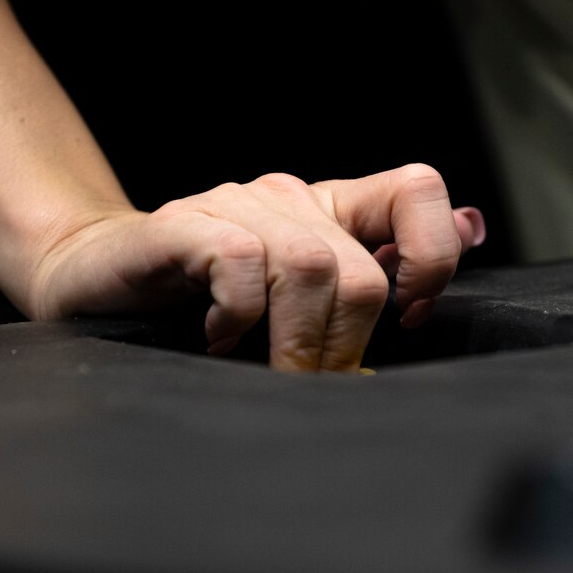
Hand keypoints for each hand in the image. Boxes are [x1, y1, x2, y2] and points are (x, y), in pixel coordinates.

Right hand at [30, 164, 485, 371]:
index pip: (416, 190)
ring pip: (307, 266)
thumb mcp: (301, 297)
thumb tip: (473, 231)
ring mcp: (233, 205)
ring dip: (296, 342)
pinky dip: (239, 315)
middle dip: (343, 347)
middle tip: (311, 382)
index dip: (430, 256)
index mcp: (329, 210)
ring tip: (267, 369)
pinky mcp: (182, 225)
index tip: (407, 317)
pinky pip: (239, 262)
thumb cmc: (204, 303)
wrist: (99, 283)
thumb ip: (377, 267)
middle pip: (358, 270)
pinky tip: (217, 336)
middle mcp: (288, 197)